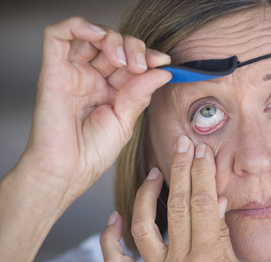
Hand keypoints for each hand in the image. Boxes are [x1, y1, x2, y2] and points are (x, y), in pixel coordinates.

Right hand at [18, 17, 171, 209]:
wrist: (67, 172)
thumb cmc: (92, 153)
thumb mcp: (125, 122)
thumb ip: (140, 93)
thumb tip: (162, 71)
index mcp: (111, 90)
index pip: (131, 62)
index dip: (149, 56)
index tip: (164, 61)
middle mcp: (92, 78)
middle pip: (114, 45)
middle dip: (134, 48)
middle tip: (142, 65)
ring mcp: (73, 73)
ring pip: (91, 35)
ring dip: (112, 39)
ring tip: (123, 60)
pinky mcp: (52, 71)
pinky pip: (57, 36)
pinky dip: (79, 26)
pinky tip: (98, 36)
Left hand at [100, 136, 249, 261]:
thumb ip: (222, 232)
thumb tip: (215, 199)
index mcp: (209, 260)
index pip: (203, 204)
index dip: (202, 173)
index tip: (202, 152)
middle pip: (176, 207)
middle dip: (180, 170)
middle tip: (182, 146)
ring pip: (142, 227)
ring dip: (146, 194)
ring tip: (154, 172)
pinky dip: (109, 240)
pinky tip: (113, 217)